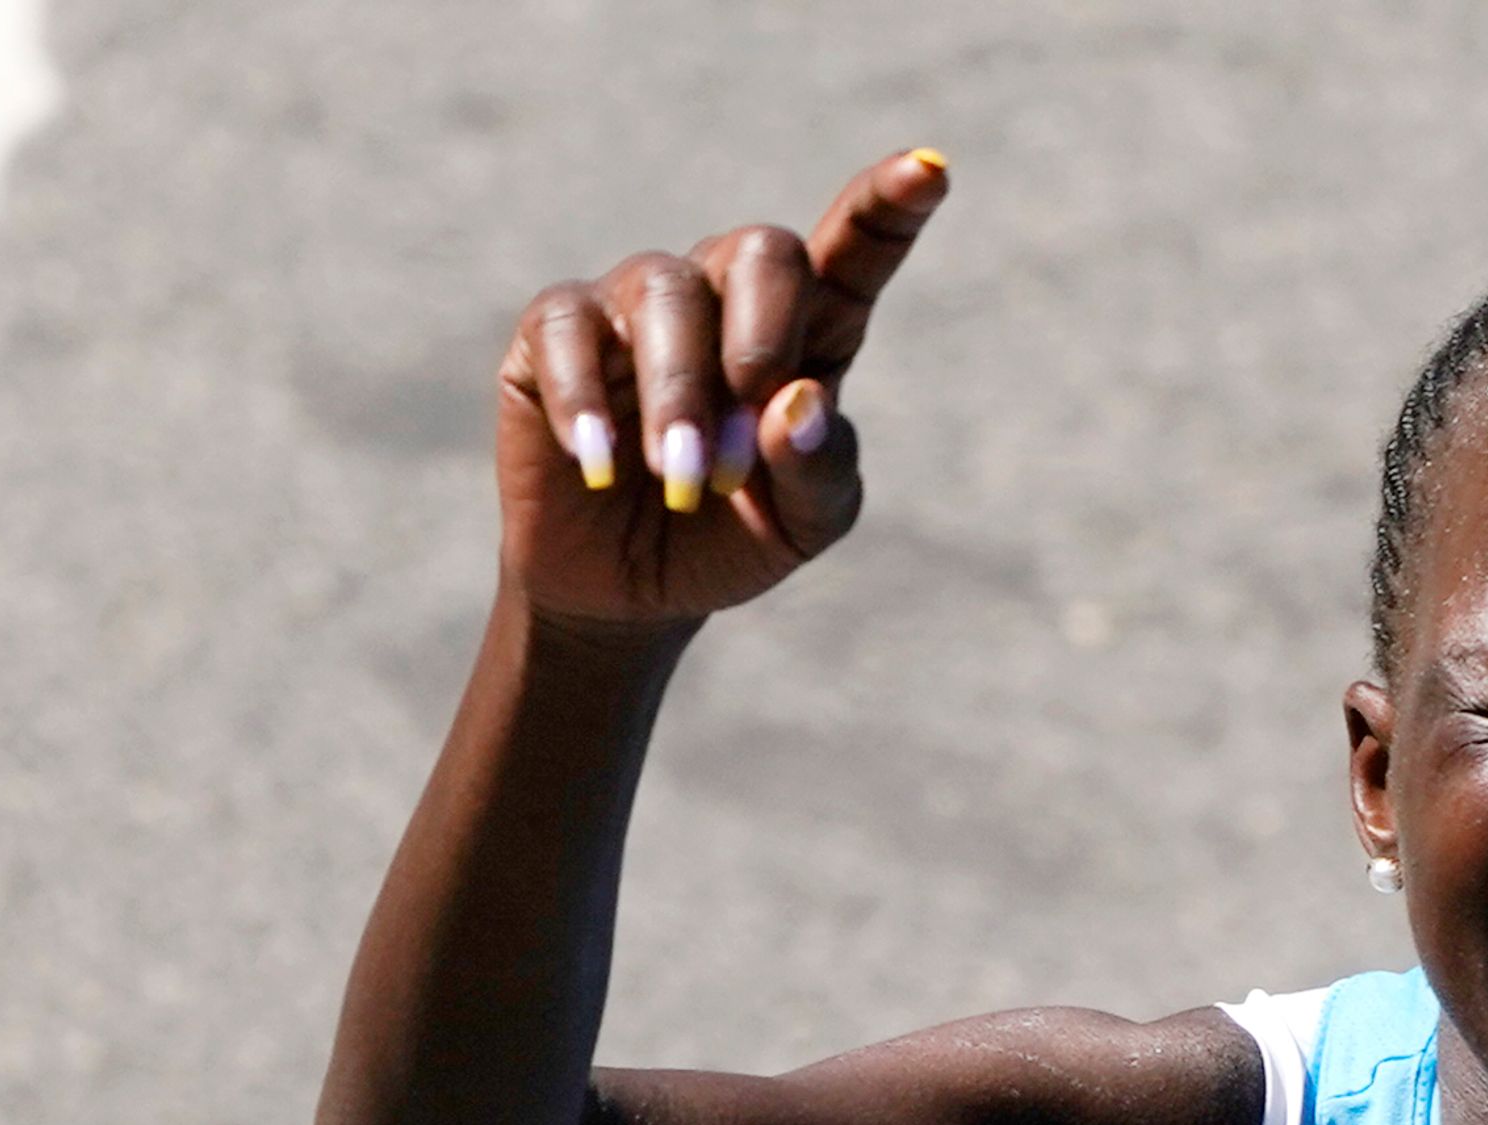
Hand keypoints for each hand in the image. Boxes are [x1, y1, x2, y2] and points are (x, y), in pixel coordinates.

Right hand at [493, 148, 951, 629]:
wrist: (631, 590)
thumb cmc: (733, 535)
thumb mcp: (802, 524)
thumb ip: (819, 469)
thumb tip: (791, 404)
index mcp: (810, 331)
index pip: (856, 249)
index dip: (889, 205)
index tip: (931, 171)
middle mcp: (727, 295)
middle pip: (763, 250)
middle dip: (763, 338)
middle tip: (745, 440)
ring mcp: (639, 304)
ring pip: (666, 292)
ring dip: (680, 394)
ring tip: (682, 479)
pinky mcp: (556, 331)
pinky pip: (570, 325)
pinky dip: (588, 400)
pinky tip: (600, 464)